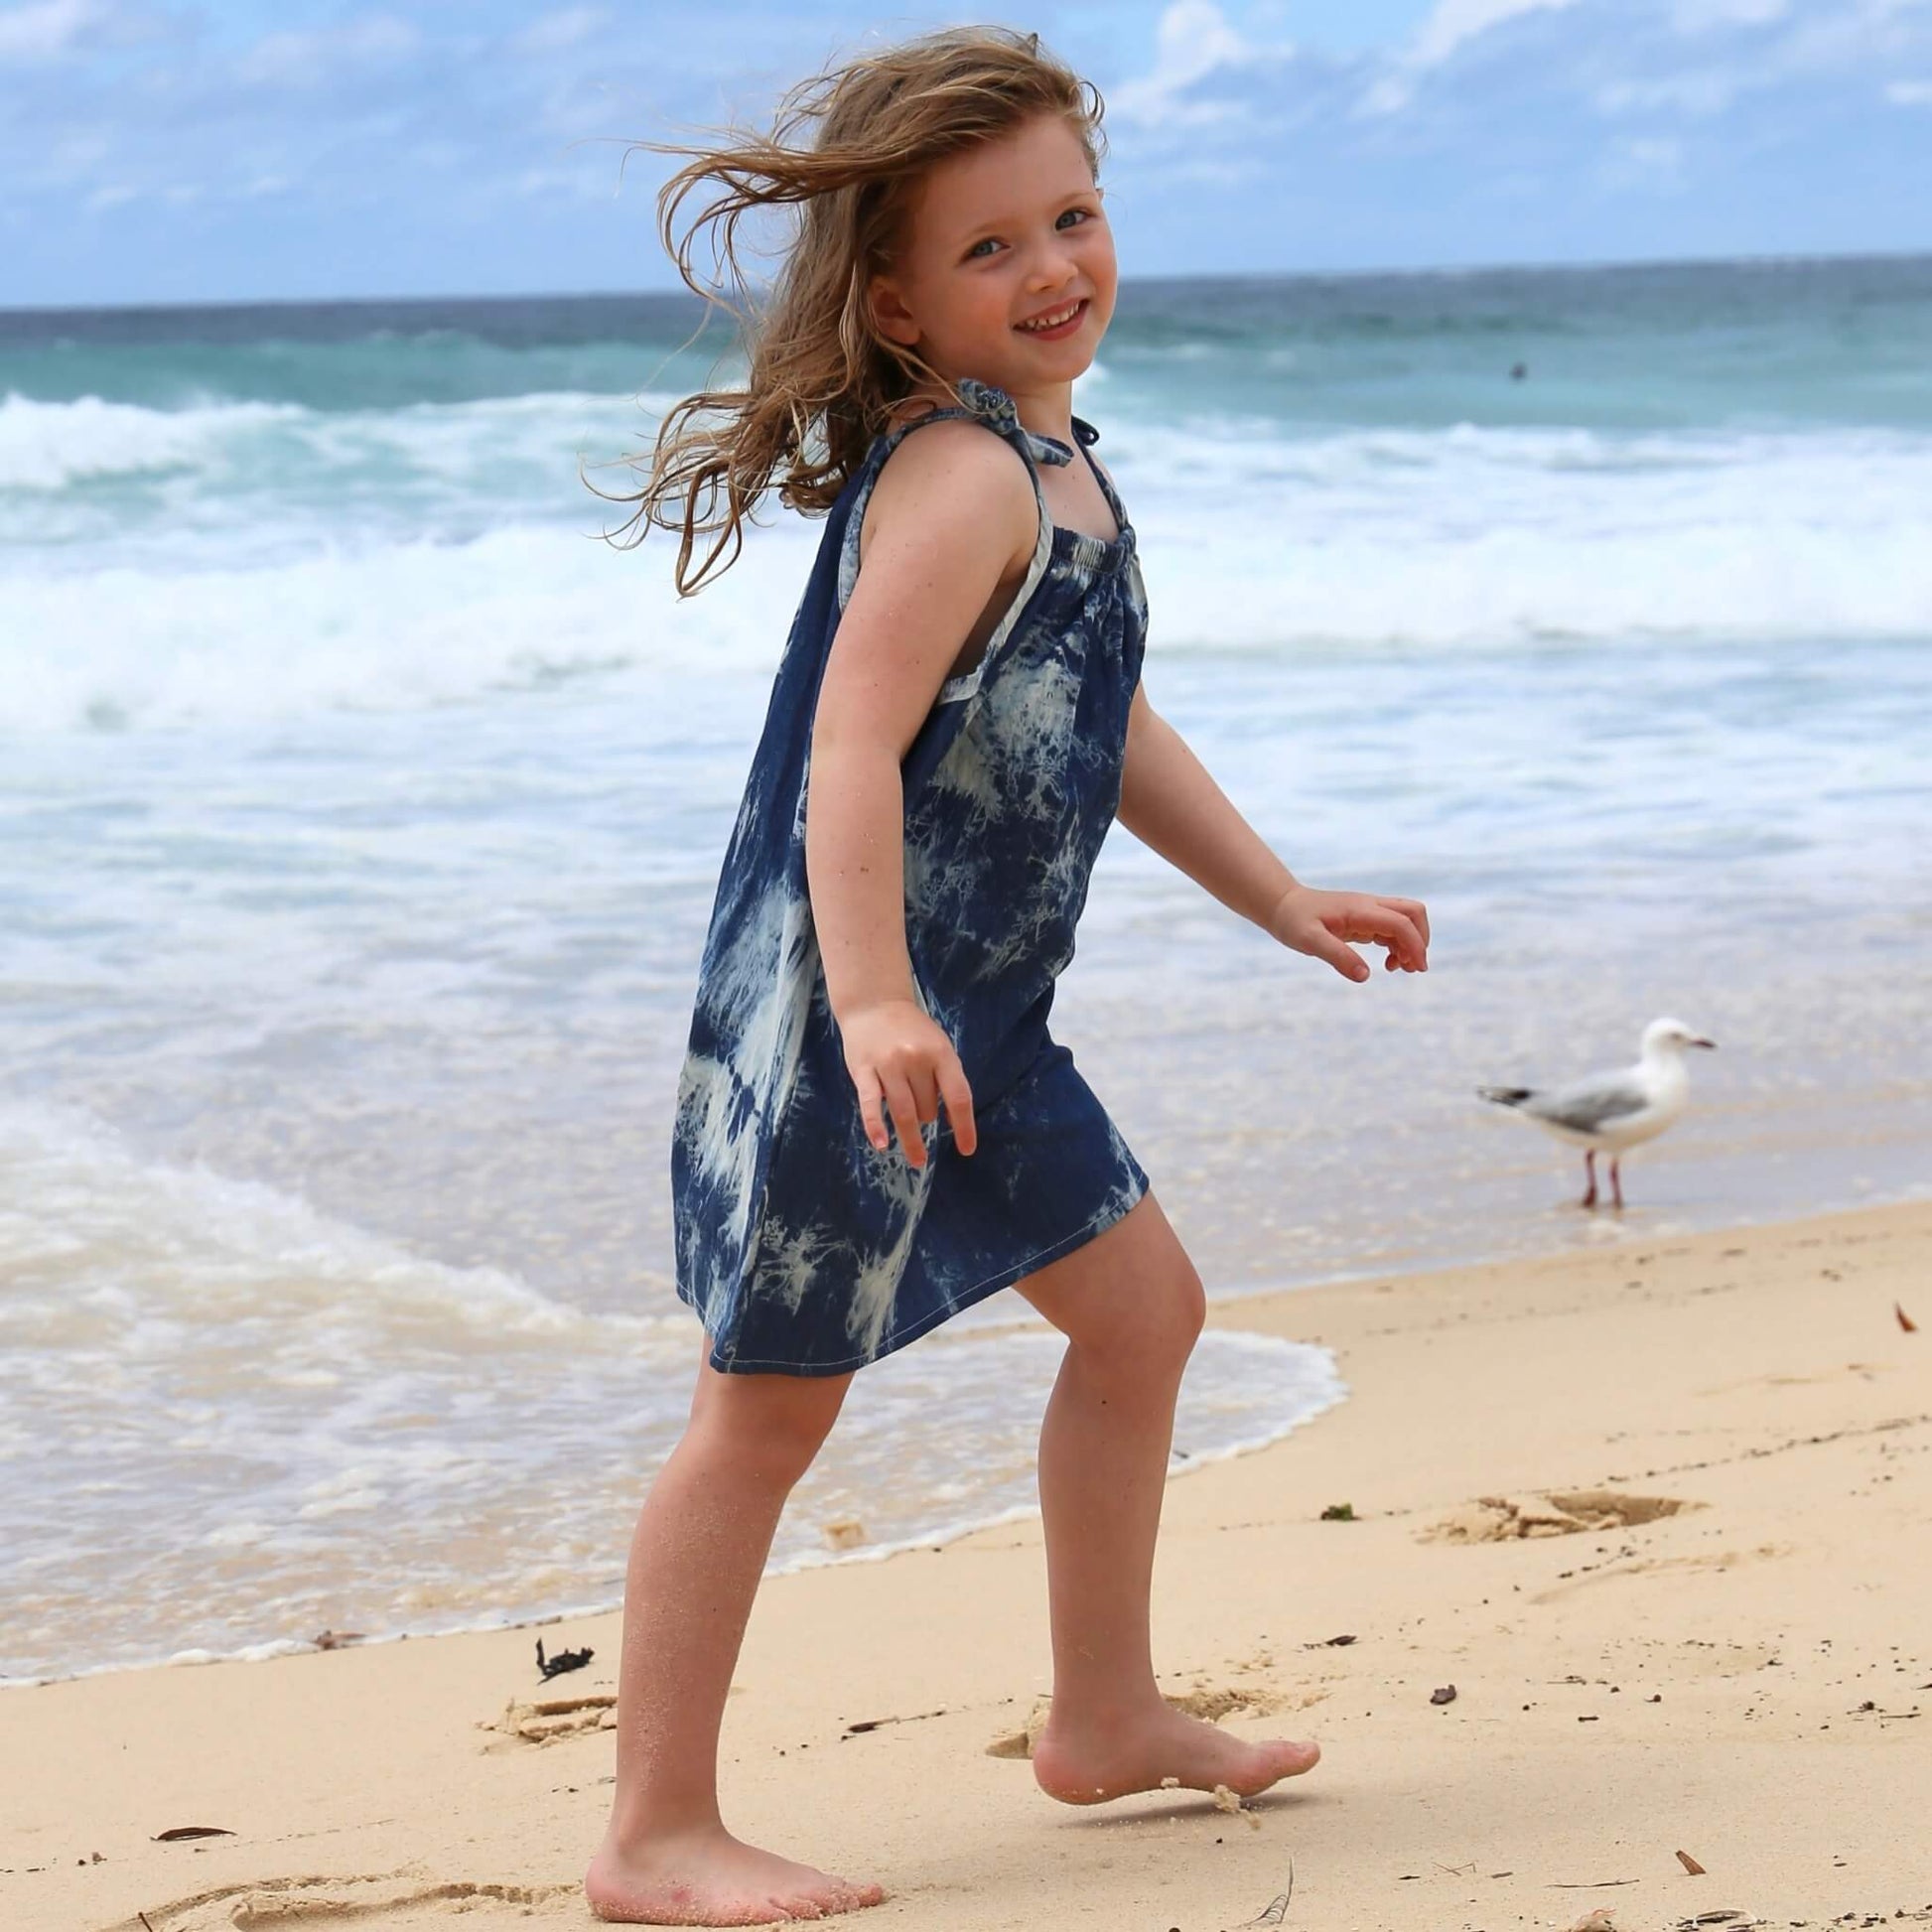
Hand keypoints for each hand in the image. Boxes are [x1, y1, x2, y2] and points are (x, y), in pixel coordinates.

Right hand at [837, 997, 977, 1168]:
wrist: (874, 1003)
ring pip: (904, 1112)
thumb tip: (954, 1119)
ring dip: (911, 1138)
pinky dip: (875, 1127)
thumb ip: (947, 1079)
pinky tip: (881, 1145)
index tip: (967, 1150)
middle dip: (928, 1117)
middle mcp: (916, 1059)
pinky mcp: (863, 1070)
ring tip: (917, 1157)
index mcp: (941, 1053)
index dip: (965, 1127)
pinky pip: (870, 1105)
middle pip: (928, 1108)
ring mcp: (888, 1065)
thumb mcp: (938, 1046)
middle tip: (920, 1108)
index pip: (958, 1097)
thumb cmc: (911, 1030)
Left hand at [1269, 884, 1429, 981]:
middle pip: (1413, 912)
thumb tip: (1365, 976)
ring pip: (1405, 921)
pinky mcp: (1364, 919)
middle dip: (1420, 939)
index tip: (1417, 968)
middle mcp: (1369, 906)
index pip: (1400, 922)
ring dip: (1410, 944)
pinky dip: (1398, 945)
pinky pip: (1392, 929)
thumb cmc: (1294, 921)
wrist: (1282, 906)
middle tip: (1413, 968)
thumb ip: (1337, 956)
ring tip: (1398, 969)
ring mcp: (1368, 911)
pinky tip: (1388, 963)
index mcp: (1360, 909)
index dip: (1415, 944)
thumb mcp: (1310, 941)